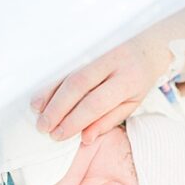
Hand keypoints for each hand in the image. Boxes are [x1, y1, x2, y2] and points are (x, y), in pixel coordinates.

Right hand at [31, 36, 164, 143]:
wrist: (147, 45)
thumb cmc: (137, 80)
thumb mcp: (131, 103)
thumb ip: (109, 120)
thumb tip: (86, 139)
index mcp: (127, 80)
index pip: (96, 102)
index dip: (75, 120)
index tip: (59, 135)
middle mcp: (111, 62)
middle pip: (78, 85)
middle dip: (58, 108)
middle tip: (44, 127)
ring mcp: (97, 50)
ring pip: (67, 73)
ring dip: (49, 94)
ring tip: (38, 114)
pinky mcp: (86, 46)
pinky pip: (64, 65)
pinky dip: (50, 82)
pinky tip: (40, 96)